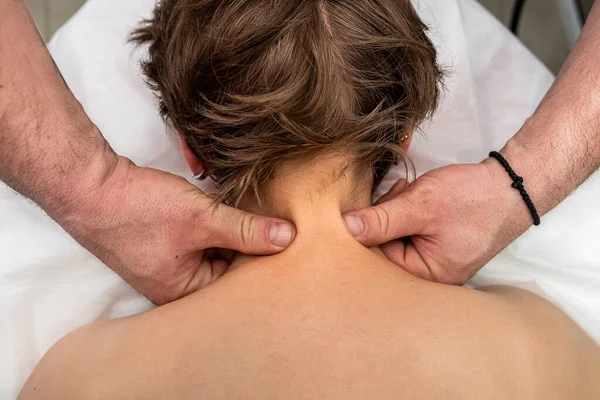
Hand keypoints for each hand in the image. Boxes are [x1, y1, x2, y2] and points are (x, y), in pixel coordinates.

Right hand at [58, 155, 294, 304]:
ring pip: (214, 248)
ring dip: (230, 229)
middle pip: (226, 266)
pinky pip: (199, 236)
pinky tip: (226, 205)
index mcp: (182, 294)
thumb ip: (246, 229)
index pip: (237, 284)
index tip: (287, 242)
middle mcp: (174, 285)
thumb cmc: (138, 209)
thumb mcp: (201, 218)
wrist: (89, 185)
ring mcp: (167, 263)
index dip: (262, 260)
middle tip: (276, 224)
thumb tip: (287, 239)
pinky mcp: (162, 242)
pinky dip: (212, 222)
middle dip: (247, 244)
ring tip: (254, 211)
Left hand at [343, 160, 533, 283]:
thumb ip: (381, 219)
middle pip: (384, 249)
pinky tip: (412, 195)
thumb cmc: (473, 198)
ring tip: (409, 191)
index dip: (369, 229)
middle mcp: (430, 275)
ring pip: (394, 237)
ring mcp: (434, 259)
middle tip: (397, 193)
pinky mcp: (436, 243)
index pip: (378, 259)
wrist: (513, 184)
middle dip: (383, 218)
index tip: (373, 203)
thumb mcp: (421, 206)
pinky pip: (408, 232)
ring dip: (394, 210)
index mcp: (428, 276)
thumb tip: (346, 228)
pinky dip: (405, 211)